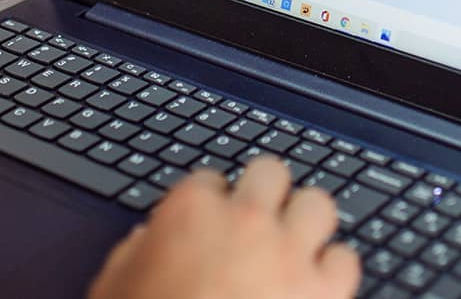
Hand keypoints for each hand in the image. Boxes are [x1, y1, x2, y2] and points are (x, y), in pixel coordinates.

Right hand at [89, 157, 360, 298]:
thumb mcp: (114, 287)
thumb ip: (135, 254)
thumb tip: (146, 241)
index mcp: (189, 212)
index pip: (210, 180)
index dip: (211, 204)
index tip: (212, 222)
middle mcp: (244, 221)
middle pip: (270, 173)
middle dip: (265, 193)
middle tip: (260, 219)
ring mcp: (289, 254)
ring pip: (318, 204)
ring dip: (307, 223)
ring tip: (296, 245)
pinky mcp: (324, 293)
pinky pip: (345, 260)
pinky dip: (333, 272)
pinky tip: (319, 286)